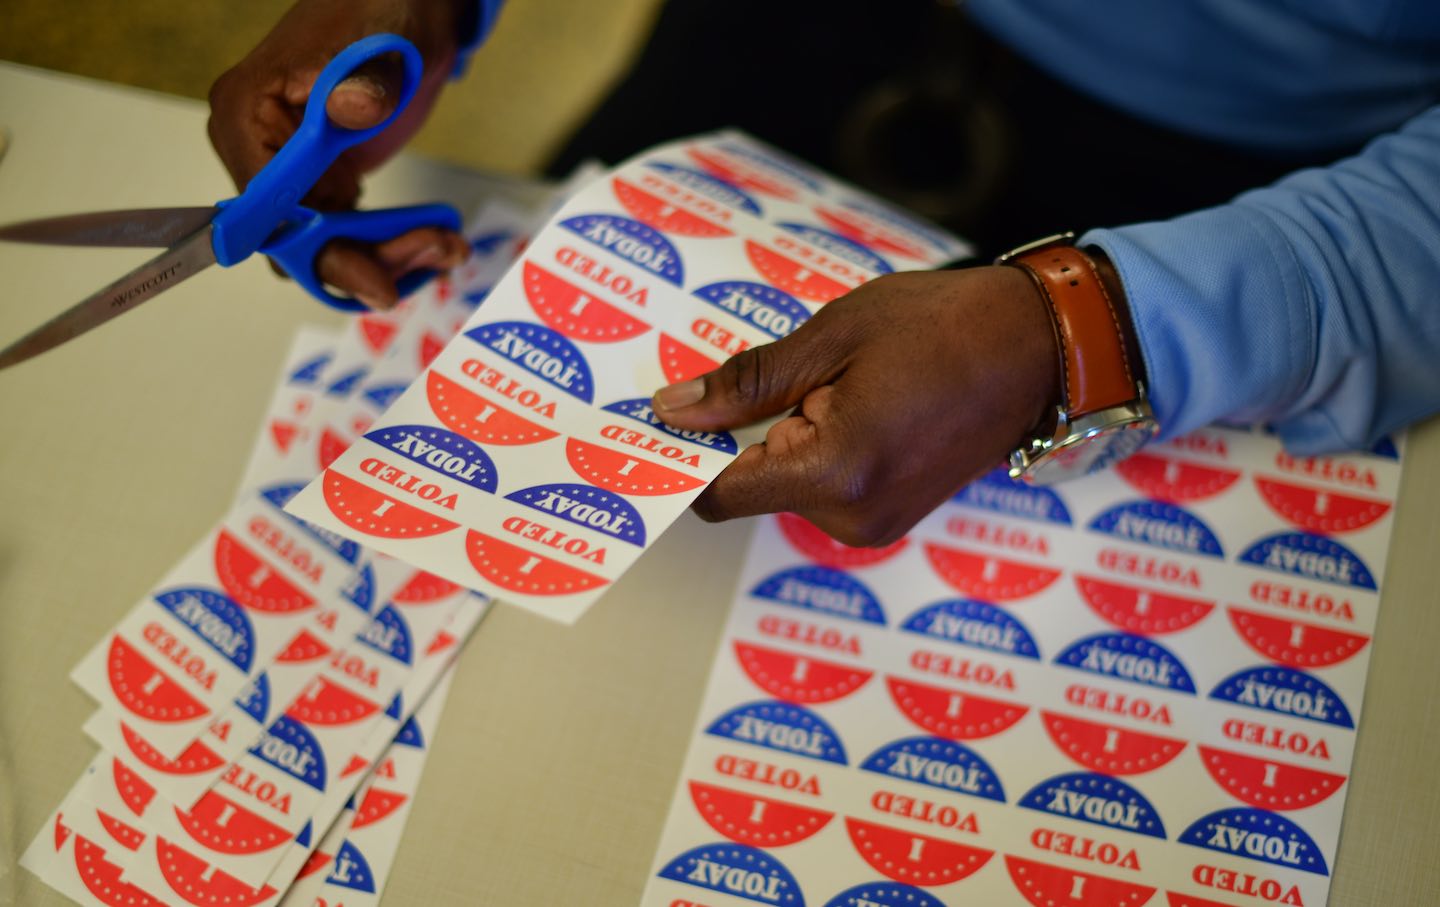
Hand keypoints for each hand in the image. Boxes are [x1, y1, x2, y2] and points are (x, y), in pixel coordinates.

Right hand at [208, 0, 472, 307]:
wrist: (407, 6)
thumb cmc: (380, 11)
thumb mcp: (378, 47)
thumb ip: (365, 84)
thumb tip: (350, 108)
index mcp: (246, 116)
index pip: (265, 212)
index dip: (318, 251)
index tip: (374, 281)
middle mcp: (256, 150)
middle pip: (297, 241)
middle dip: (367, 259)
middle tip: (435, 250)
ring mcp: (292, 171)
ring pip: (326, 246)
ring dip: (388, 257)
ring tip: (446, 244)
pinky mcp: (325, 182)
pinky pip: (347, 235)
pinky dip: (391, 244)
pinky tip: (436, 240)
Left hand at [650, 266, 1060, 546]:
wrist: (1042, 349)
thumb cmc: (944, 326)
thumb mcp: (834, 336)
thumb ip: (748, 382)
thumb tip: (674, 412)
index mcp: (835, 471)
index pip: (717, 493)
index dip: (680, 458)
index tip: (659, 421)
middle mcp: (852, 516)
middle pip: (749, 488)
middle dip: (745, 433)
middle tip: (785, 371)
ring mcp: (876, 524)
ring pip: (786, 486)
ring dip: (786, 437)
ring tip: (839, 382)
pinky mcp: (892, 516)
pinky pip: (823, 488)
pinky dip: (817, 449)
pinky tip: (855, 402)